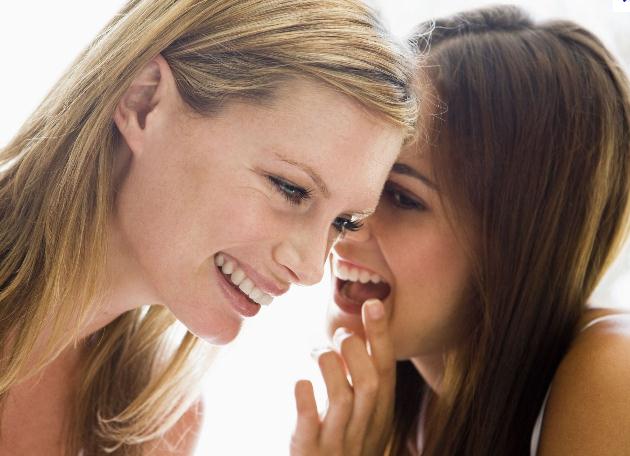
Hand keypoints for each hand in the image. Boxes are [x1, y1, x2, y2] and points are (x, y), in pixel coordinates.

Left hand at [290, 299, 395, 455]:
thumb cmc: (343, 449)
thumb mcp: (363, 420)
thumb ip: (363, 385)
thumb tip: (352, 337)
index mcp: (379, 417)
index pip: (386, 370)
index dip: (380, 336)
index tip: (372, 302)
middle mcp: (363, 429)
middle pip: (370, 382)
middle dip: (355, 350)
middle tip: (338, 334)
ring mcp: (337, 443)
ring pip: (344, 398)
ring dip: (331, 366)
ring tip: (316, 351)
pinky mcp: (309, 452)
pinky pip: (309, 425)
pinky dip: (306, 400)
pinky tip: (300, 382)